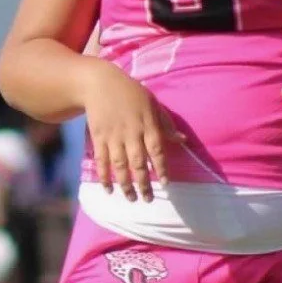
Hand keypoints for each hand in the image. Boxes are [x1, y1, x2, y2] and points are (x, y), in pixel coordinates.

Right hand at [82, 58, 185, 199]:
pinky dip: (104, 176)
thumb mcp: (152, 104)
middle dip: (143, 183)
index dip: (161, 168)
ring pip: (120, 165)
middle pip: (138, 163)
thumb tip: (183, 141)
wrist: (99, 83)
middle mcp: (131, 133)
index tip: (166, 183)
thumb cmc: (130, 93)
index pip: (157, 150)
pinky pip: (101, 160)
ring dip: (125, 184)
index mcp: (147, 124)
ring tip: (131, 198)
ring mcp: (113, 136)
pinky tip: (109, 189)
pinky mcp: (98, 137)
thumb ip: (166, 124)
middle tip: (148, 200)